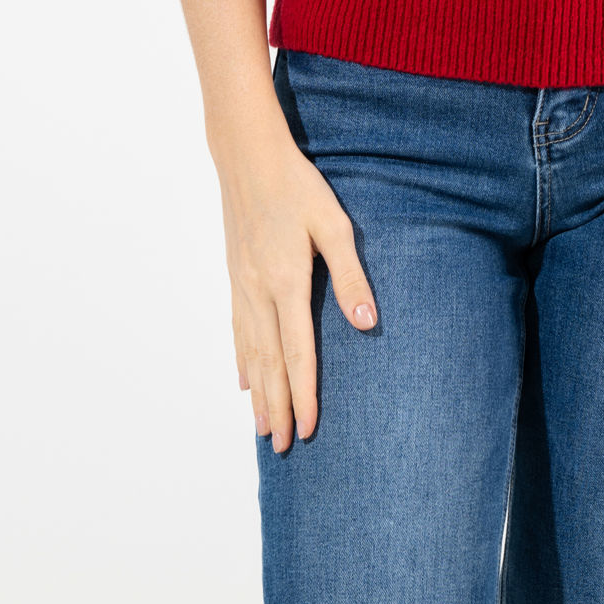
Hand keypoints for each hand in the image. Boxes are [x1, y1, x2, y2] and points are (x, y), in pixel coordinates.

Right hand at [215, 121, 378, 452]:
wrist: (247, 156)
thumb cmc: (297, 185)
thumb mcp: (334, 224)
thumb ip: (350, 276)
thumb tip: (368, 324)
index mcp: (287, 281)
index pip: (298, 353)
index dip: (305, 394)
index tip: (309, 429)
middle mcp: (259, 291)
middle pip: (269, 363)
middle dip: (278, 407)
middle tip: (283, 447)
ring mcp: (242, 285)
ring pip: (250, 352)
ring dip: (258, 393)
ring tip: (262, 428)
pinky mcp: (235, 275)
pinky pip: (238, 329)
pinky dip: (242, 360)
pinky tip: (244, 379)